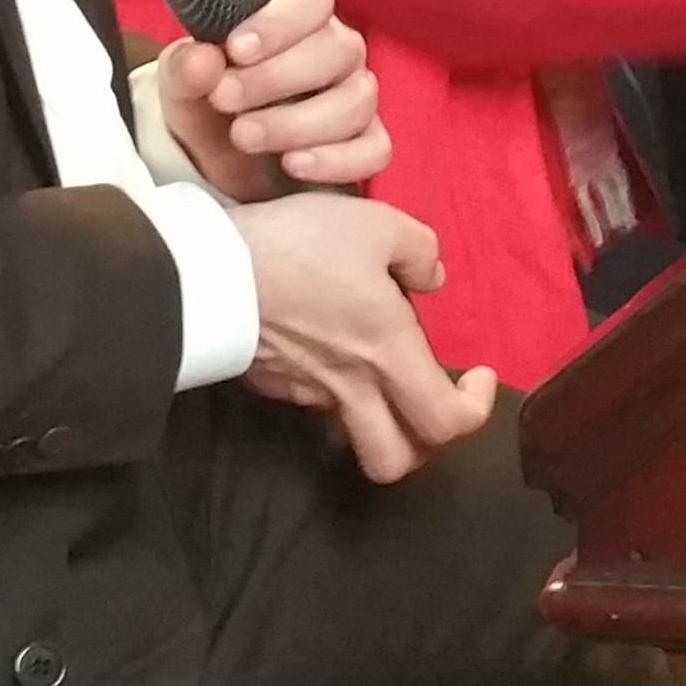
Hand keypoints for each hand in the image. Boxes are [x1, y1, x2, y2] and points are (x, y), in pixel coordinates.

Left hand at [157, 0, 389, 204]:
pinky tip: (291, 164)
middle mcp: (337, 52)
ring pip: (354, 101)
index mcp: (297, 19)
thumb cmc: (208, 106)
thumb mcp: (182, 86)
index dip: (278, 24)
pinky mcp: (367, 145)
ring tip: (244, 136)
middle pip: (337, 49)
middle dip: (276, 77)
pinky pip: (372, 150)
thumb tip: (203, 58)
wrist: (216, 164)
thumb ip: (186, 68)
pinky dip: (333, 159)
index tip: (236, 51)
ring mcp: (356, 98)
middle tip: (225, 99)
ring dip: (295, 122)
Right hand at [232, 190, 496, 483]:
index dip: (475, 409)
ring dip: (371, 405)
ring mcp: (304, 392)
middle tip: (425, 399)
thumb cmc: (301, 247)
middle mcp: (350, 389)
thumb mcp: (375, 225)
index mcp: (388, 355)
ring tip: (366, 354)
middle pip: (394, 461)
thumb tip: (431, 280)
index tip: (476, 375)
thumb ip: (419, 252)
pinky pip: (309, 396)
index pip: (446, 423)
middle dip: (420, 444)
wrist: (210, 269)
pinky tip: (318, 336)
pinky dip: (326, 379)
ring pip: (350, 426)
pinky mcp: (269, 382)